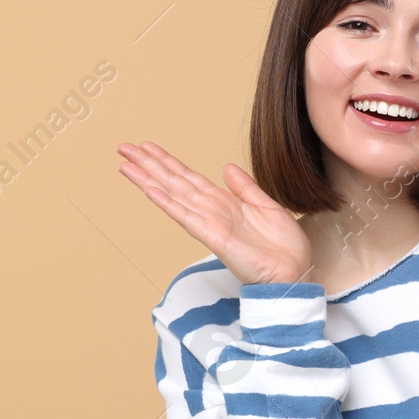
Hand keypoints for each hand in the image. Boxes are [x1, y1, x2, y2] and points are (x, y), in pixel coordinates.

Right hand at [117, 142, 312, 285]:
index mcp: (223, 203)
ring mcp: (210, 224)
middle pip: (173, 182)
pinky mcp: (214, 237)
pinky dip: (168, 203)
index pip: (188, 177)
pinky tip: (150, 190)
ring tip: (125, 164)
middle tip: (124, 147)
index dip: (167, 161)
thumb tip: (225, 167)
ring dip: (148, 179)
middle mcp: (211, 211)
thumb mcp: (266, 206)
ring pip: (173, 195)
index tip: (147, 147)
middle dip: (148, 164)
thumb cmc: (282, 246)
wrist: (294, 271)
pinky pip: (186, 216)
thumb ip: (244, 187)